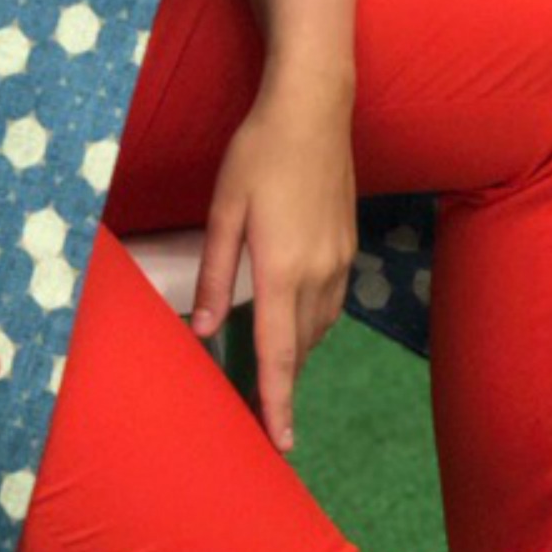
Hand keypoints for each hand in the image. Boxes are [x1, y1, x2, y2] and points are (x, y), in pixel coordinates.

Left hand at [187, 84, 357, 452]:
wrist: (314, 107)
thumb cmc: (258, 152)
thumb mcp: (223, 209)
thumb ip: (213, 273)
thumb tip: (202, 330)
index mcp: (283, 269)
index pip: (279, 353)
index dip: (278, 402)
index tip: (280, 443)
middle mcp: (319, 273)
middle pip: (300, 346)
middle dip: (282, 381)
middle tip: (256, 408)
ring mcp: (341, 259)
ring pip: (319, 326)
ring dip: (296, 349)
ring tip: (271, 367)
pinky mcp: (349, 245)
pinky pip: (332, 301)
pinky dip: (311, 320)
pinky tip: (293, 314)